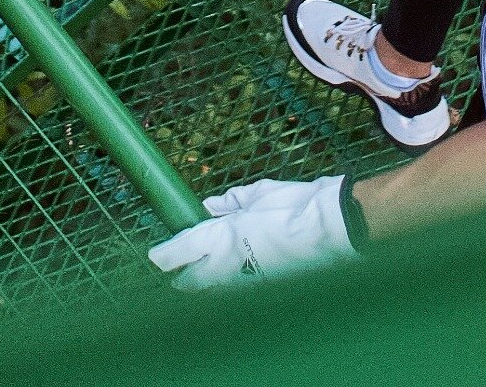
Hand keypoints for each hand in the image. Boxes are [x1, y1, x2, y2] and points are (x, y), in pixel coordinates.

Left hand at [145, 176, 351, 290]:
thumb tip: (212, 207)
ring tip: (212, 277)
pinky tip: (241, 278)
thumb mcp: (257, 194)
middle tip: (179, 276)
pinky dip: (237, 285)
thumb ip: (231, 203)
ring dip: (211, 285)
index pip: (180, 251)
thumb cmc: (293, 205)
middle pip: (193, 281)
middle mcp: (228, 263)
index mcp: (221, 236)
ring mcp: (247, 280)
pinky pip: (243, 290)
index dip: (165, 255)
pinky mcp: (267, 288)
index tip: (156, 256)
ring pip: (218, 289)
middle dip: (184, 280)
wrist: (329, 227)